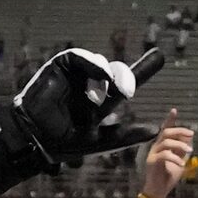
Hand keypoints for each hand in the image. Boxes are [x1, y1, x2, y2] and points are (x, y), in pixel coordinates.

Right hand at [14, 48, 151, 161]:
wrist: (38, 137)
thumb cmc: (65, 142)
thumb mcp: (101, 139)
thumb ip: (126, 135)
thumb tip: (155, 131)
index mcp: (99, 101)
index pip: (122, 85)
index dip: (140, 72)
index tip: (159, 59)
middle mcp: (88, 86)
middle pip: (113, 70)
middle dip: (124, 74)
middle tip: (127, 87)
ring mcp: (74, 75)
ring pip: (97, 62)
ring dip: (106, 73)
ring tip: (109, 89)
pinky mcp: (59, 67)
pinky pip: (78, 56)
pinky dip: (91, 63)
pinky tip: (100, 75)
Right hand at [140, 124, 193, 197]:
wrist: (159, 191)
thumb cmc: (168, 176)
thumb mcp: (179, 161)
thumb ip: (182, 150)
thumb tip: (189, 138)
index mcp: (162, 145)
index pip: (165, 129)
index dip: (169, 120)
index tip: (174, 110)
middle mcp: (156, 147)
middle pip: (166, 132)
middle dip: (179, 131)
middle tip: (191, 134)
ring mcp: (153, 154)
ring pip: (166, 142)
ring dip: (180, 145)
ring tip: (190, 150)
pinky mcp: (152, 162)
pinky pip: (164, 155)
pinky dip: (175, 158)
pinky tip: (182, 163)